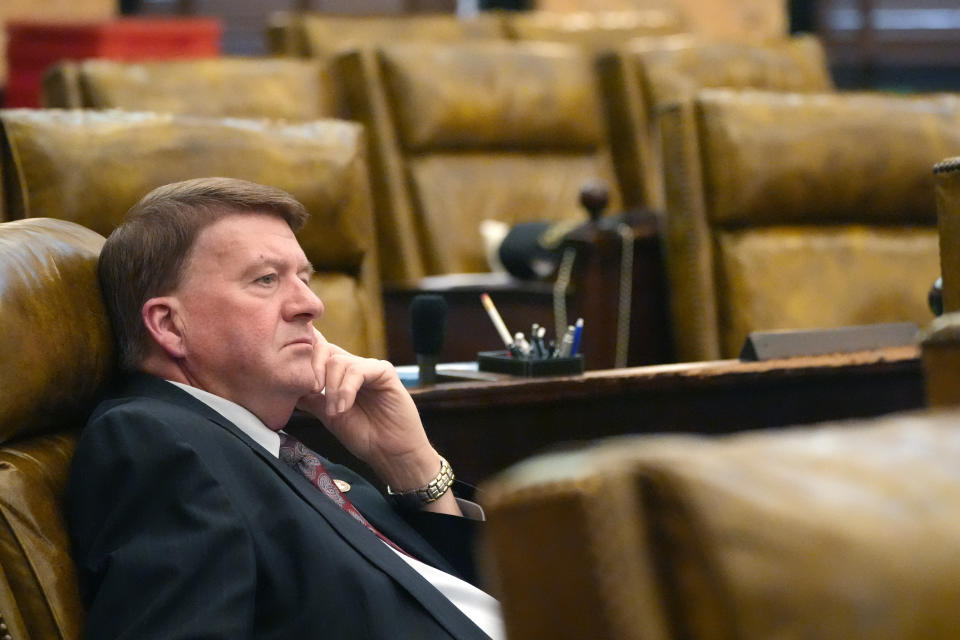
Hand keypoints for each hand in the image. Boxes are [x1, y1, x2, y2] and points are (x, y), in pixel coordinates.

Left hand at [297, 329, 459, 514]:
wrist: (390, 453)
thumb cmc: (364, 436)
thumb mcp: (328, 416)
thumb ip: (311, 399)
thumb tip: (285, 387)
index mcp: (339, 374)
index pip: (317, 351)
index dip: (303, 358)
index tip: (292, 380)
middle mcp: (354, 366)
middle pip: (324, 349)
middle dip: (312, 369)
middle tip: (312, 392)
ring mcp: (369, 368)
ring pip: (339, 361)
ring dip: (332, 389)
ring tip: (335, 412)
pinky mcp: (384, 372)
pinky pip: (358, 370)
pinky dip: (346, 390)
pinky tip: (344, 407)